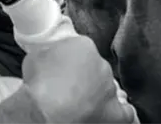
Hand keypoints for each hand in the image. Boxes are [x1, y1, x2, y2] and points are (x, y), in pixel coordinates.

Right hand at [23, 36, 138, 123]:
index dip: (71, 60)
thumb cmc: (38, 85)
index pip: (82, 49)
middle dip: (85, 76)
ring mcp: (110, 89)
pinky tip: (108, 115)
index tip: (62, 68)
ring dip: (96, 93)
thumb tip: (50, 58)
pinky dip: (118, 113)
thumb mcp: (35, 57)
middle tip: (68, 86)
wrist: (46, 112)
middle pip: (95, 68)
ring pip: (106, 88)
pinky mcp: (115, 112)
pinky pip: (124, 112)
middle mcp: (101, 64)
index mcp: (84, 46)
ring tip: (80, 103)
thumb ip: (49, 53)